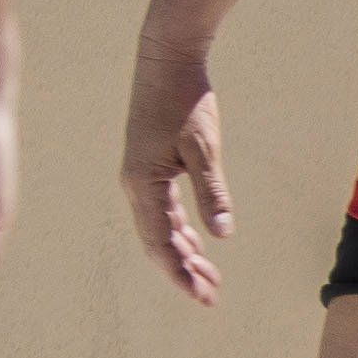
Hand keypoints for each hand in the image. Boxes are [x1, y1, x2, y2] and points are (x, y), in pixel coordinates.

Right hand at [121, 56, 233, 304]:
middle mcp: (136, 185)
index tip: (203, 297)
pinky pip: (162, 209)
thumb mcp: (203, 148)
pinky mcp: (150, 165)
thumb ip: (212, 192)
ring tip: (209, 276)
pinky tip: (198, 241)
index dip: (180, 274)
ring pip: (160, 227)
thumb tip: (221, 234)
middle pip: (157, 241)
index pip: (159, 243)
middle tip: (211, 295)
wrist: (166, 60)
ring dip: (183, 252)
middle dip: (183, 270)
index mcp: (143, 184)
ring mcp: (141, 175)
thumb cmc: (185, 101)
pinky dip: (180, 229)